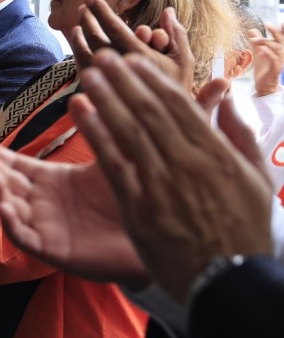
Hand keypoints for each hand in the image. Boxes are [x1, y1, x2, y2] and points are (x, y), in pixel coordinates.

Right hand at [0, 137, 147, 284]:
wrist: (159, 233)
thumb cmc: (135, 195)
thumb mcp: (111, 156)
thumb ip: (96, 127)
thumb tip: (79, 95)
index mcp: (51, 180)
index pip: (15, 165)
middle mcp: (42, 203)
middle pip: (7, 184)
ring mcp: (45, 227)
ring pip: (11, 209)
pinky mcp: (53, 250)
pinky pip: (25, 238)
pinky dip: (13, 224)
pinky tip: (6, 208)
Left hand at [69, 0, 194, 92]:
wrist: (163, 135)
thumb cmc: (178, 95)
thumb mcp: (185, 64)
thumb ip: (177, 36)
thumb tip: (169, 10)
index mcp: (138, 59)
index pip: (114, 30)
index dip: (101, 11)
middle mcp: (117, 72)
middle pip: (95, 39)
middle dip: (89, 20)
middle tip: (84, 5)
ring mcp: (104, 84)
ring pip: (84, 54)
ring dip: (80, 36)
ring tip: (78, 23)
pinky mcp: (96, 96)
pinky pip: (81, 69)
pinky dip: (78, 51)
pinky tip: (77, 40)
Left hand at [72, 49, 272, 301]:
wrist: (228, 281)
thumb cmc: (242, 230)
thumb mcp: (256, 180)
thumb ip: (241, 135)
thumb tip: (227, 96)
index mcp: (215, 154)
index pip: (179, 105)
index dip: (152, 79)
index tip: (133, 59)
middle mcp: (188, 164)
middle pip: (149, 111)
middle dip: (124, 80)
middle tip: (102, 57)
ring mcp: (162, 186)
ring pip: (129, 131)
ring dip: (106, 98)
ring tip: (87, 74)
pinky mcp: (139, 208)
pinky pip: (114, 163)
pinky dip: (96, 134)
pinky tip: (81, 112)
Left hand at [250, 22, 283, 96]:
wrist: (264, 85)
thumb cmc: (263, 68)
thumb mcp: (259, 53)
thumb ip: (256, 42)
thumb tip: (251, 29)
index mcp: (278, 49)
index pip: (282, 37)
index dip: (283, 29)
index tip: (283, 20)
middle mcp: (281, 54)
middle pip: (281, 40)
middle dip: (275, 31)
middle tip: (267, 24)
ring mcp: (279, 61)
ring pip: (277, 48)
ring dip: (266, 42)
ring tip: (254, 39)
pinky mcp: (275, 68)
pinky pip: (274, 59)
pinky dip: (268, 53)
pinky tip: (262, 49)